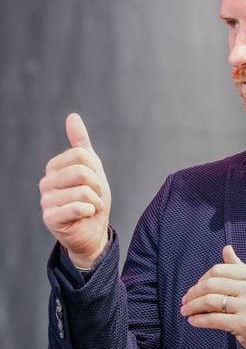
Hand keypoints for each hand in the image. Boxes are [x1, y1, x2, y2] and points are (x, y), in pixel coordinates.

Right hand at [39, 113, 110, 268]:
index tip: (94, 182)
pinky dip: (89, 211)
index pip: (80, 154)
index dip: (95, 169)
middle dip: (96, 185)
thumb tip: (72, 117)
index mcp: (54, 168)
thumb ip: (81, 143)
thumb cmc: (92, 199)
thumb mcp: (92, 168)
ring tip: (90, 207)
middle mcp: (46, 183)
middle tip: (94, 196)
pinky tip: (86, 215)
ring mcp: (46, 201)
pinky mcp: (50, 219)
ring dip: (95, 201)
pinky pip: (75, 207)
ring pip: (81, 190)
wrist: (93, 231)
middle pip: (81, 170)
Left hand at [180, 245, 245, 348]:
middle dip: (193, 293)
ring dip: (192, 306)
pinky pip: (214, 319)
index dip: (202, 279)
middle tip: (185, 301)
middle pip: (212, 284)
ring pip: (210, 301)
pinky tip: (193, 321)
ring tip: (185, 311)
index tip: (195, 289)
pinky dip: (199, 320)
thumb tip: (226, 249)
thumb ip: (241, 267)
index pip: (219, 270)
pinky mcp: (244, 325)